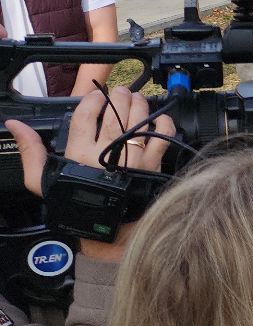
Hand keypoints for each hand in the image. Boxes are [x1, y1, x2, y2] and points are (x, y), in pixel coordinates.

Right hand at [7, 89, 173, 258]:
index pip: (86, 114)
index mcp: (80, 153)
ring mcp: (133, 158)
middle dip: (120, 96)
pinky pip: (163, 137)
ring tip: (137, 99)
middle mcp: (108, 153)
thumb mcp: (43, 182)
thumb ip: (31, 151)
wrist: (106, 233)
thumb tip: (15, 124)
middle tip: (121, 92)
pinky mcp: (154, 166)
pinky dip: (164, 124)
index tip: (96, 96)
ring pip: (140, 119)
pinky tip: (158, 119)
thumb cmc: (75, 205)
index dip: (92, 99)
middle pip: (116, 112)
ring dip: (140, 103)